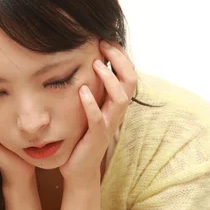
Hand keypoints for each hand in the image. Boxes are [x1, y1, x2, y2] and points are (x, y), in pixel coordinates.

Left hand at [59, 41, 137, 186]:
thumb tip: (83, 63)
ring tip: (96, 64)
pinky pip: (98, 119)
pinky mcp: (96, 137)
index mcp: (115, 103)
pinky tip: (82, 91)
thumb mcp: (88, 108)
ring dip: (109, 78)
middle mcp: (116, 112)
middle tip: (103, 45)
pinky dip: (91, 104)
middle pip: (130, 81)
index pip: (128, 73)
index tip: (106, 39)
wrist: (79, 169)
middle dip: (119, 60)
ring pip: (121, 98)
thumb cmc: (82, 136)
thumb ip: (92, 89)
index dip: (121, 55)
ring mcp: (108, 125)